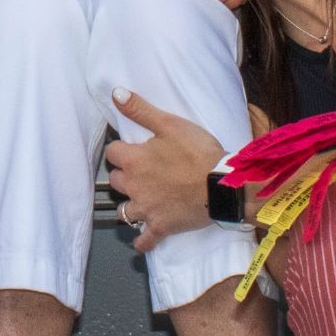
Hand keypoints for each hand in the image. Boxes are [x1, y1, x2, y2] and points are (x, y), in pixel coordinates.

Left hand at [103, 88, 227, 253]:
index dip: (121, 149)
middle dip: (125, 176)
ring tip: (139, 200)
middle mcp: (134, 186)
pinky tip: (141, 241)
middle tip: (139, 172)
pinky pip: (145, 240)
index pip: (113, 153)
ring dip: (129, 206)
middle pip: (116, 181)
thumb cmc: (198, 152)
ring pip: (124, 211)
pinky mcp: (162, 227)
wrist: (223, 185)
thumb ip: (140, 110)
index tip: (131, 148)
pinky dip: (142, 242)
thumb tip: (115, 93)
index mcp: (133, 160)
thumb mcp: (169, 124)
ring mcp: (147, 210)